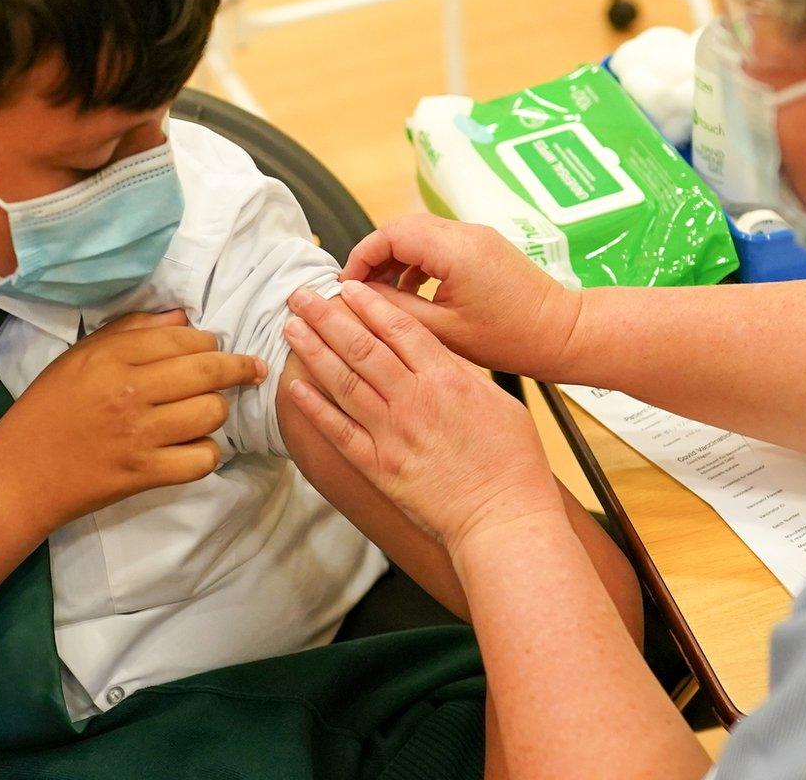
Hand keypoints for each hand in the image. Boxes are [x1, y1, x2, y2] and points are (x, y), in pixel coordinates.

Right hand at [0, 310, 261, 528]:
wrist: (19, 474)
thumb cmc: (47, 409)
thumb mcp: (79, 357)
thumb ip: (131, 331)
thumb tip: (183, 317)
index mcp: (111, 358)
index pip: (183, 339)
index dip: (211, 341)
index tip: (220, 348)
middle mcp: (129, 392)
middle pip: (208, 371)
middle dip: (237, 369)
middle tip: (250, 371)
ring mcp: (139, 435)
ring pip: (211, 413)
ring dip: (217, 411)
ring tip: (206, 411)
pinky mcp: (144, 474)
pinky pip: (202, 460)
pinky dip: (206, 454)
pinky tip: (194, 447)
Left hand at [283, 281, 560, 550]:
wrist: (504, 518)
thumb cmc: (513, 462)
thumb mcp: (498, 400)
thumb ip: (461, 374)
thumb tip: (435, 353)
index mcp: (446, 379)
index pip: (398, 328)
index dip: (369, 304)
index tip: (348, 287)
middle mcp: (413, 400)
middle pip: (362, 347)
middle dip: (328, 317)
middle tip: (302, 295)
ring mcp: (391, 434)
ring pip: (343, 381)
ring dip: (314, 351)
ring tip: (292, 327)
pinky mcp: (379, 467)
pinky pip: (338, 431)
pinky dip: (314, 407)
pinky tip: (295, 386)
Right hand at [340, 214, 583, 378]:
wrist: (562, 333)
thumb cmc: (513, 337)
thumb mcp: (443, 331)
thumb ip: (396, 309)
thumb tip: (360, 297)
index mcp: (455, 250)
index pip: (390, 234)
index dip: (362, 257)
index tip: (346, 284)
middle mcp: (466, 234)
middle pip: (402, 228)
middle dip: (375, 256)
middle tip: (358, 288)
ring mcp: (477, 237)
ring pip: (420, 234)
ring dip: (396, 258)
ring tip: (381, 294)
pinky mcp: (484, 247)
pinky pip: (439, 243)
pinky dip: (418, 261)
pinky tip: (412, 292)